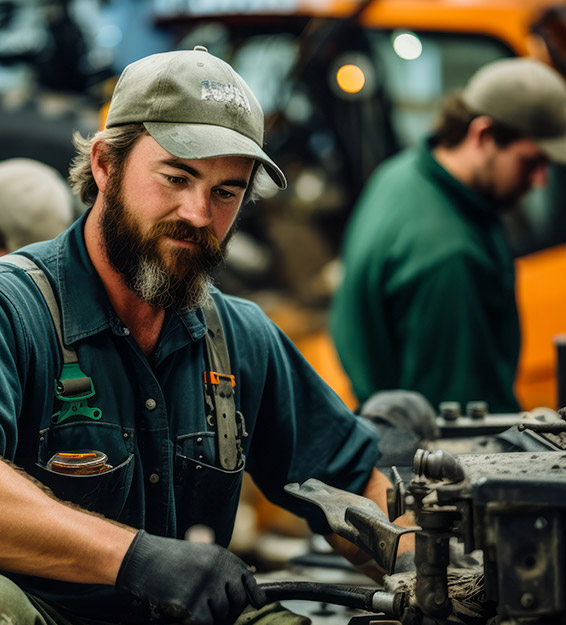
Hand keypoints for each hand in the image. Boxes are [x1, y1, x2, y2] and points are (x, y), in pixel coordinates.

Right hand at [115, 530, 265, 624]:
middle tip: (215, 612)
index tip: (255, 604)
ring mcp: (206, 587)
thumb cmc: (171, 559)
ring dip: (210, 616)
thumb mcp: (203, 554)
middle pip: (237, 602)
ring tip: (194, 607)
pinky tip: (185, 615)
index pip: (247, 581)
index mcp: (222, 558)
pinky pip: (205, 623)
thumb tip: (250, 577)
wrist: (143, 558)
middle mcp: (219, 570)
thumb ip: (224, 567)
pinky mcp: (192, 603)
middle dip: (230, 611)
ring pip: (221, 615)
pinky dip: (197, 622)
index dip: (252, 595)